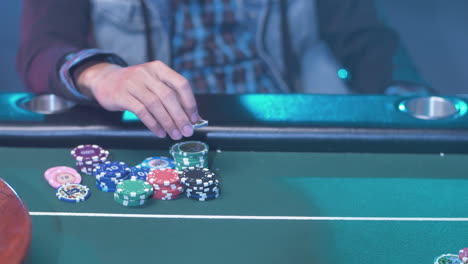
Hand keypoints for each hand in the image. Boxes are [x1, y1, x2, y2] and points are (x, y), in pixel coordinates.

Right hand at [76, 61, 199, 139]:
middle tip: (187, 131)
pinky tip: (159, 133)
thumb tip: (194, 119)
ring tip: (174, 135)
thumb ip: (173, 99)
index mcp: (159, 68)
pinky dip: (153, 124)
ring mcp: (133, 82)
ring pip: (155, 105)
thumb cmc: (136, 86)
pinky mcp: (122, 94)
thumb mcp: (154, 85)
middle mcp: (147, 73)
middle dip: (180, 117)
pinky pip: (141, 111)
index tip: (194, 119)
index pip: (181, 84)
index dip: (190, 102)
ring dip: (167, 123)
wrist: (105, 81)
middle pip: (169, 96)